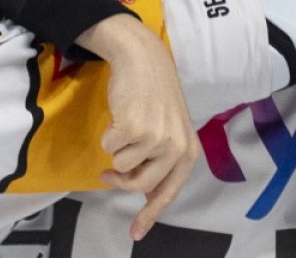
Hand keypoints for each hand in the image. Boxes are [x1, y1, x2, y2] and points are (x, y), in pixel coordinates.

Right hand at [75, 14, 200, 239]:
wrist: (143, 60)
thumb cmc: (155, 96)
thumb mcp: (170, 130)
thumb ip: (163, 162)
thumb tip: (146, 197)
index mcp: (188, 151)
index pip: (168, 192)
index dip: (150, 215)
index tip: (135, 234)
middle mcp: (175, 147)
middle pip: (139, 185)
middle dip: (120, 181)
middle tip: (107, 173)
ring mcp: (155, 137)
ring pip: (121, 165)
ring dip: (117, 149)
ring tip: (127, 125)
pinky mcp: (133, 127)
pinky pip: (108, 147)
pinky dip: (108, 134)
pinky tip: (120, 114)